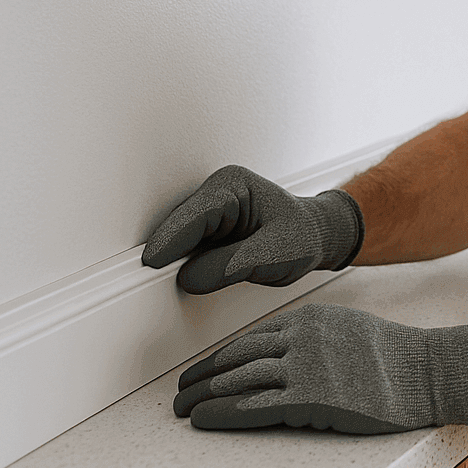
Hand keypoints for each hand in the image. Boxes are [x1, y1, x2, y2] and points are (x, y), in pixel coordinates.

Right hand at [142, 164, 363, 293]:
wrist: (314, 238)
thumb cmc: (303, 236)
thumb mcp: (275, 254)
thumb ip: (231, 266)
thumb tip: (189, 277)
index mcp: (234, 186)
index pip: (195, 213)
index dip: (172, 238)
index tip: (153, 261)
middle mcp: (217, 194)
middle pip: (179, 226)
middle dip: (170, 252)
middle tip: (156, 280)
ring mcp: (209, 213)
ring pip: (178, 239)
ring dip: (176, 260)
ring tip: (178, 282)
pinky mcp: (206, 232)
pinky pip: (186, 250)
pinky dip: (184, 265)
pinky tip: (190, 278)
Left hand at [173, 303, 467, 432]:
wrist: (424, 371)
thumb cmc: (393, 356)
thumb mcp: (346, 330)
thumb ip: (311, 339)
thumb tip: (279, 359)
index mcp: (308, 319)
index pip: (250, 339)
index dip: (218, 359)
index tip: (200, 372)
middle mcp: (301, 338)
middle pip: (237, 358)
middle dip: (202, 377)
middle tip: (180, 392)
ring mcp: (304, 367)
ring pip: (238, 381)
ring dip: (203, 396)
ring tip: (183, 408)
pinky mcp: (310, 398)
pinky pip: (254, 407)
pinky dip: (221, 413)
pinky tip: (203, 419)